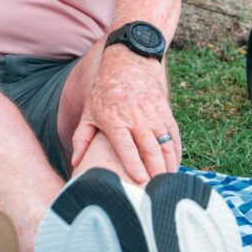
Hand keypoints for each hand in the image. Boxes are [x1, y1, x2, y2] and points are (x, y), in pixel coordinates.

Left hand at [72, 49, 179, 182]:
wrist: (128, 62)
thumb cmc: (104, 91)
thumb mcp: (89, 113)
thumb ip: (81, 139)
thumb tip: (75, 163)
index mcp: (114, 120)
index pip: (126, 146)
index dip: (134, 164)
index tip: (140, 181)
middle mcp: (135, 118)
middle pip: (149, 148)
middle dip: (155, 171)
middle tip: (157, 189)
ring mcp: (152, 114)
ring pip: (164, 143)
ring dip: (168, 164)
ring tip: (167, 183)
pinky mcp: (165, 111)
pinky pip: (173, 135)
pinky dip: (176, 152)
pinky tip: (174, 165)